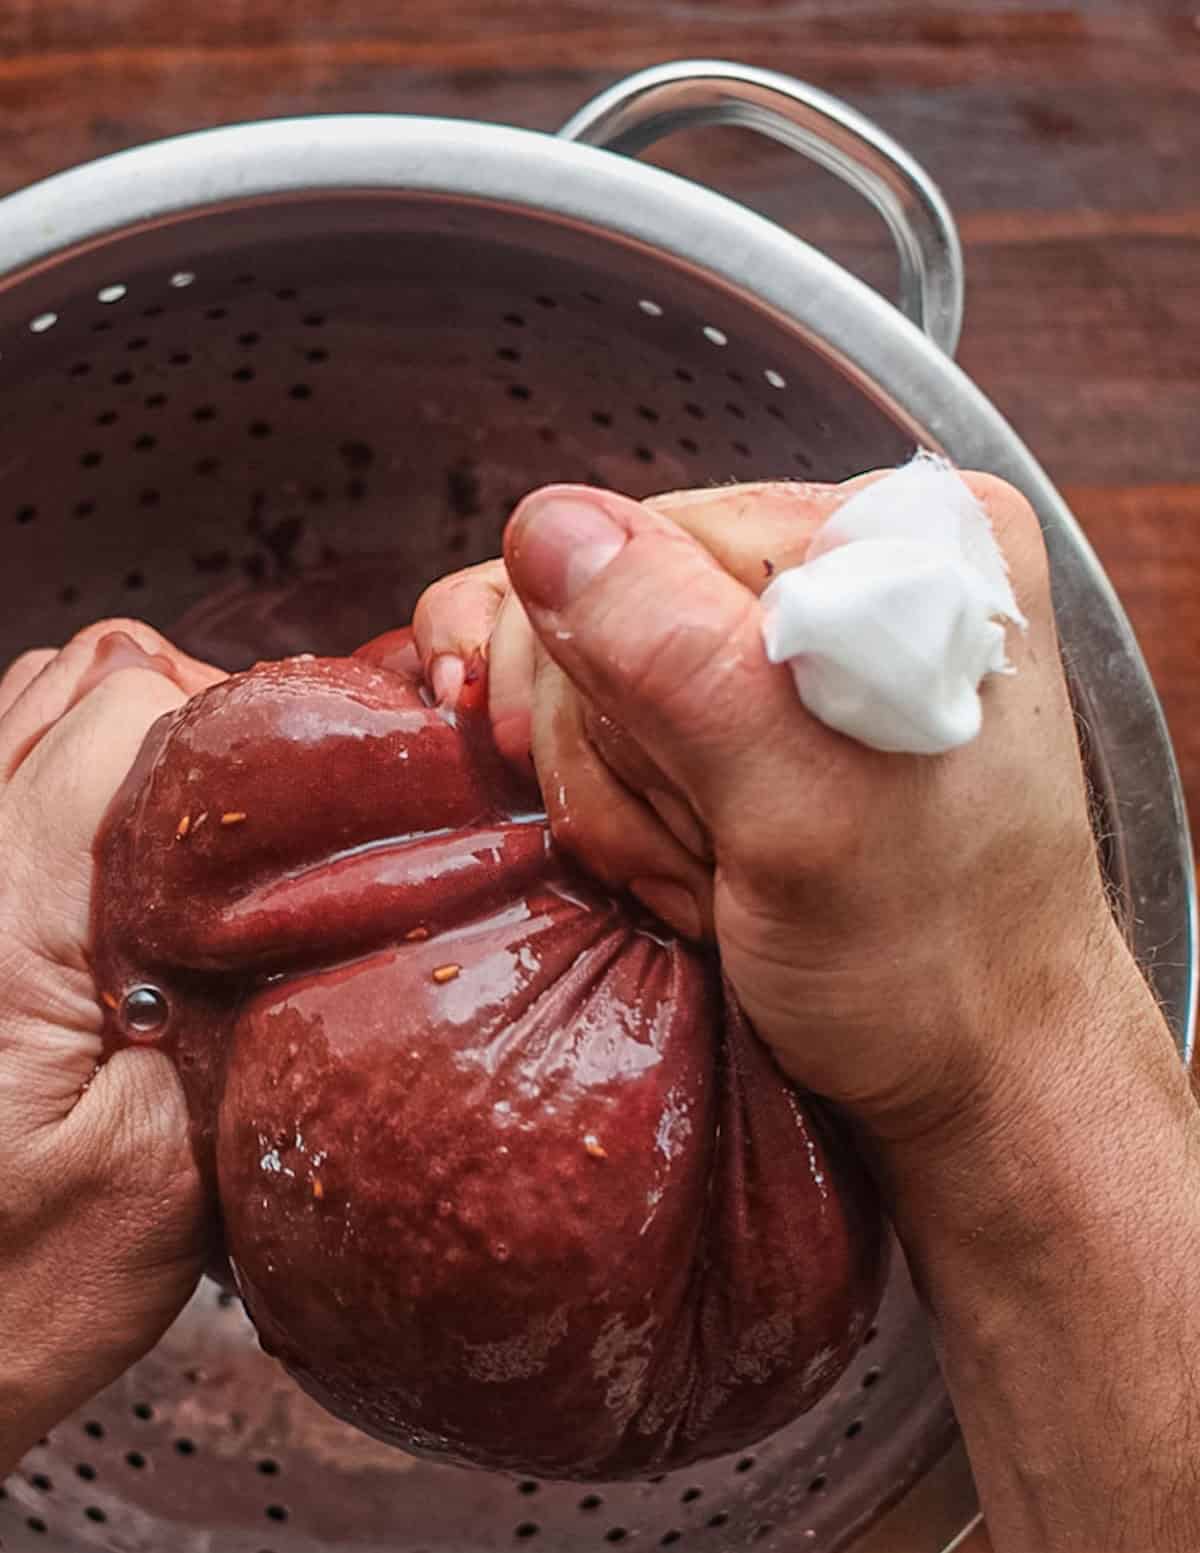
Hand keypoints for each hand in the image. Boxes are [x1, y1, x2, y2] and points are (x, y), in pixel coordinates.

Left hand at [0, 622, 223, 1473]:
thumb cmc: (15, 1292)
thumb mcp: (172, 1166)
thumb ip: (236, 1001)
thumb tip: (312, 886)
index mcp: (9, 918)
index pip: (122, 710)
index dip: (233, 729)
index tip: (299, 799)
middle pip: (79, 676)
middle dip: (186, 717)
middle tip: (251, 821)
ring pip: (33, 699)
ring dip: (128, 739)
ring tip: (191, 840)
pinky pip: (4, 759)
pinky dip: (74, 769)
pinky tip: (125, 860)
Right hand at [415, 475, 1152, 1145]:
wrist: (969, 1069)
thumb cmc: (927, 956)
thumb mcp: (803, 816)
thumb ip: (677, 660)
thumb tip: (546, 526)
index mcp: (898, 538)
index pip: (649, 538)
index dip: (622, 682)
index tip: (691, 803)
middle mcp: (844, 562)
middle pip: (606, 604)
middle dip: (619, 754)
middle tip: (710, 853)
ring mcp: (788, 636)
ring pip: (585, 669)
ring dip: (616, 798)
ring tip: (709, 874)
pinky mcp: (742, 706)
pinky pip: (590, 700)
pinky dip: (594, 789)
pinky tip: (640, 850)